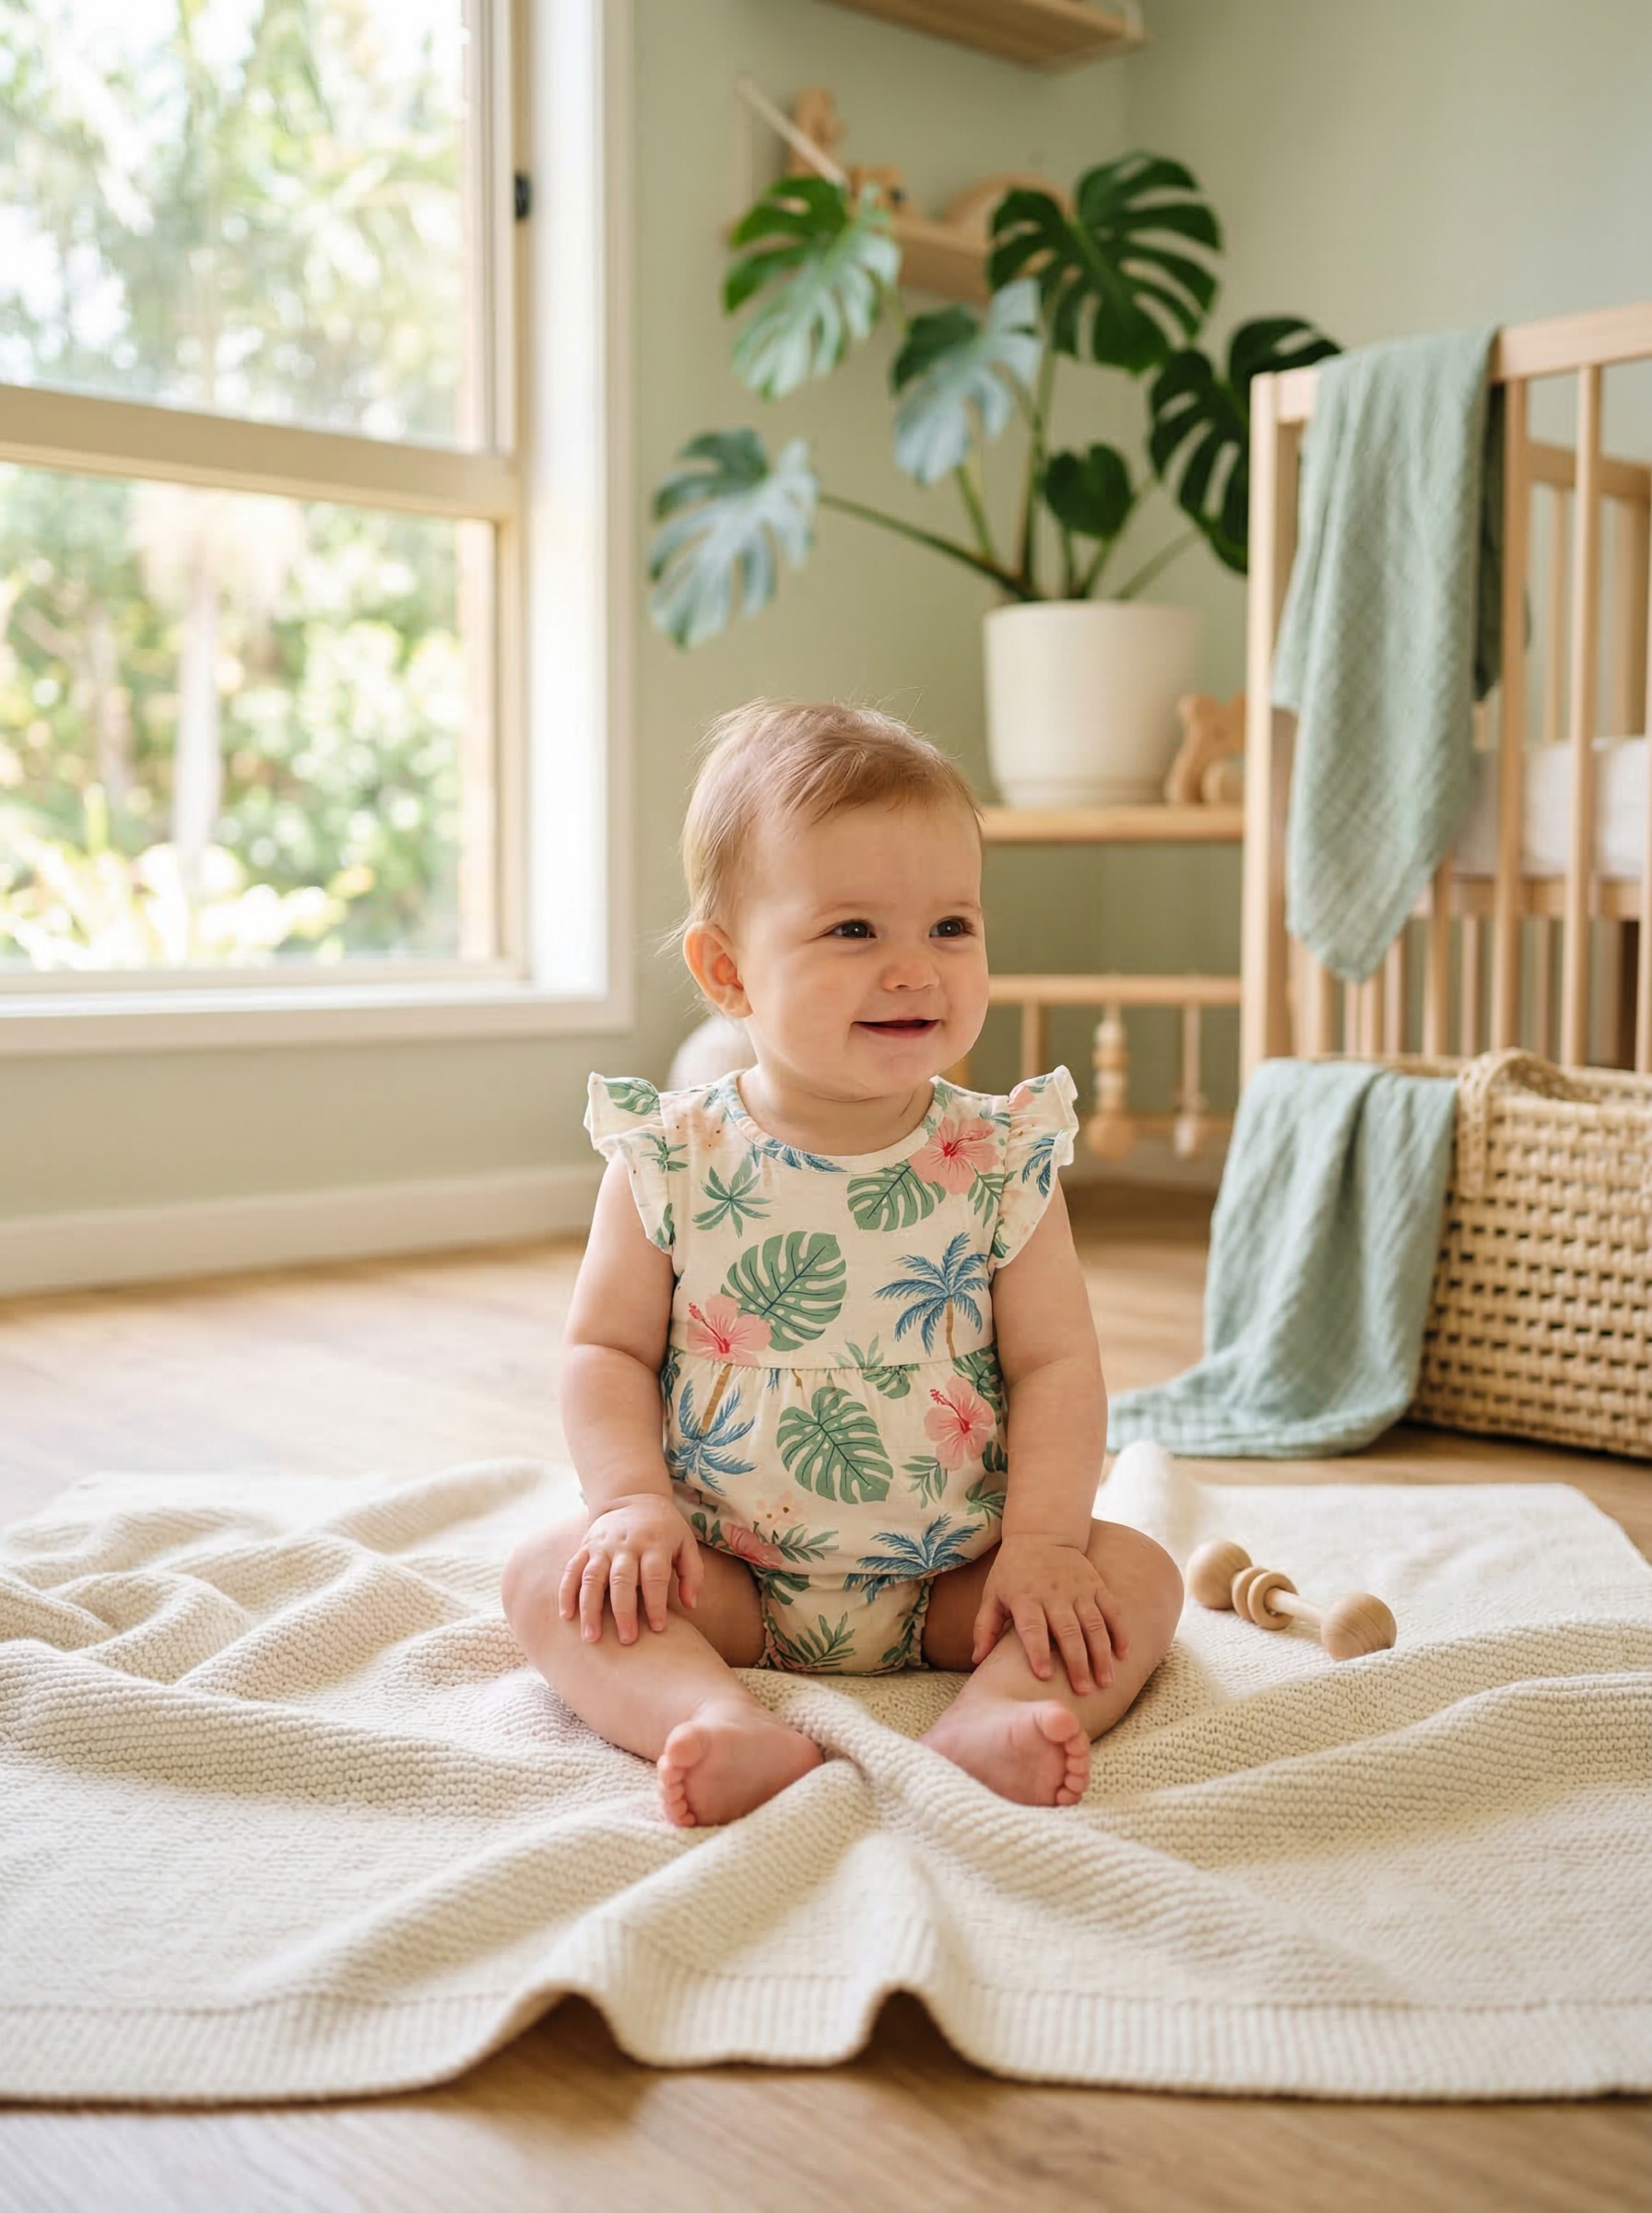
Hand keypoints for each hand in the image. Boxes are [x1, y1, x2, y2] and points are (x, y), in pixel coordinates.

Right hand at [559, 1492, 701, 1644]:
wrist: (635, 1498)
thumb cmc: (665, 1530)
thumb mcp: (686, 1544)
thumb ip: (692, 1573)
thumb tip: (690, 1605)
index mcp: (654, 1544)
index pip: (654, 1576)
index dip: (656, 1603)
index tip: (658, 1628)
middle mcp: (626, 1545)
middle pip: (622, 1579)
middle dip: (623, 1611)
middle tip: (626, 1640)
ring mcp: (602, 1546)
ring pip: (592, 1578)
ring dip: (590, 1608)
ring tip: (591, 1637)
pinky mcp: (585, 1547)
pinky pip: (572, 1570)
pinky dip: (567, 1592)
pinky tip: (566, 1616)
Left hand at [971, 1534, 1128, 1694]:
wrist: (1041, 1534)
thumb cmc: (1012, 1571)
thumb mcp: (992, 1594)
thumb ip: (984, 1627)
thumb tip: (978, 1660)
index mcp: (1026, 1597)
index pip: (1032, 1627)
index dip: (1038, 1651)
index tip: (1044, 1676)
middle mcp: (1054, 1593)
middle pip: (1068, 1631)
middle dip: (1076, 1662)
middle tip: (1083, 1691)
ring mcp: (1079, 1589)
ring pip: (1094, 1624)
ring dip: (1101, 1654)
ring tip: (1106, 1682)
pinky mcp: (1096, 1584)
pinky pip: (1112, 1609)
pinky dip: (1120, 1631)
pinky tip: (1124, 1654)